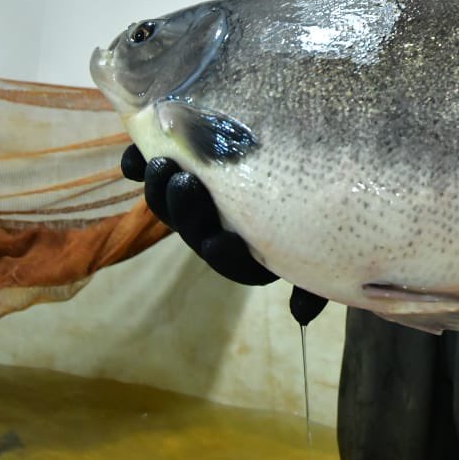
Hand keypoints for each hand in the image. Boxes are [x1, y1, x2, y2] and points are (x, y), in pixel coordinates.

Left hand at [122, 144, 328, 324]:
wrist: (322, 145)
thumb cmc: (327, 195)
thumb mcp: (329, 236)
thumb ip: (314, 277)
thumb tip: (300, 314)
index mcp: (252, 250)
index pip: (233, 260)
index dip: (224, 254)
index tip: (219, 241)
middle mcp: (221, 227)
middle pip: (196, 229)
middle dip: (185, 212)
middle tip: (183, 185)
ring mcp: (199, 198)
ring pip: (173, 202)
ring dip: (161, 189)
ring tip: (160, 165)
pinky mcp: (182, 164)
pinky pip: (153, 171)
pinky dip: (137, 164)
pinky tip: (130, 157)